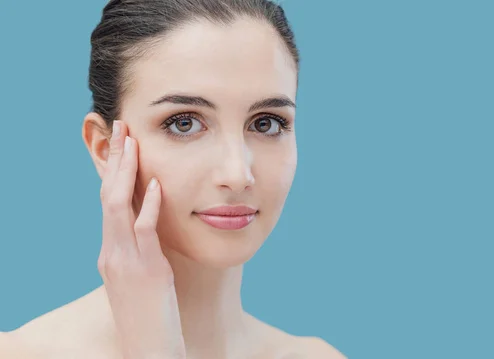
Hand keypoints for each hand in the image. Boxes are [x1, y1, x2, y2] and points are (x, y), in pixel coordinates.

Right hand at [98, 120, 185, 358]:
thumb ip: (141, 249)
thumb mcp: (141, 276)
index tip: (124, 142)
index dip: (115, 170)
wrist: (148, 347)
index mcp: (111, 252)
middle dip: (116, 160)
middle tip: (123, 127)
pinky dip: (148, 206)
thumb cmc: (149, 313)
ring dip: (126, 173)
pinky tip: (157, 185)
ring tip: (133, 143)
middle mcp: (111, 252)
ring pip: (117, 207)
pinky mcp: (144, 271)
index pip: (108, 201)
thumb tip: (150, 224)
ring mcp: (124, 261)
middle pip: (108, 195)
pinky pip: (144, 232)